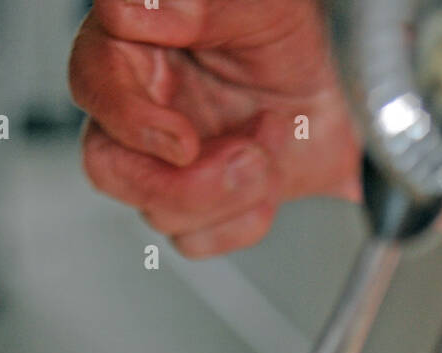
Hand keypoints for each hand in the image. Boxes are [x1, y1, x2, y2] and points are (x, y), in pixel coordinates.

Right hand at [69, 0, 360, 257]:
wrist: (347, 89)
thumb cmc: (292, 33)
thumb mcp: (257, 4)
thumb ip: (196, 2)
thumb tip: (138, 9)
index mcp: (137, 47)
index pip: (94, 82)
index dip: (132, 120)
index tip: (184, 141)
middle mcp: (141, 105)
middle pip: (110, 167)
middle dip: (181, 184)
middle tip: (245, 158)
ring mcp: (165, 162)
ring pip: (157, 212)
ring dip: (228, 196)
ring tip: (271, 148)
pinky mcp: (197, 205)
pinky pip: (195, 240)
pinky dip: (241, 221)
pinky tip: (268, 181)